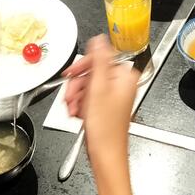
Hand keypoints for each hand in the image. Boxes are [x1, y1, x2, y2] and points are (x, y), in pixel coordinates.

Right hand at [63, 36, 138, 168]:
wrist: (106, 154)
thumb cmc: (105, 129)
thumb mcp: (98, 89)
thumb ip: (99, 60)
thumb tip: (99, 39)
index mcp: (124, 76)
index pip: (99, 58)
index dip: (81, 67)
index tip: (70, 75)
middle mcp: (121, 84)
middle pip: (91, 73)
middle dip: (77, 87)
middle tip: (71, 99)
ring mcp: (113, 96)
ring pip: (86, 86)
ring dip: (76, 98)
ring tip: (74, 110)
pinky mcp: (105, 107)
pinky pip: (87, 98)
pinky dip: (79, 105)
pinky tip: (78, 115)